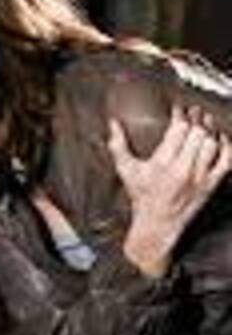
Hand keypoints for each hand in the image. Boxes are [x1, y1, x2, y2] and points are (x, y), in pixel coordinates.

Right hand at [110, 105, 231, 276]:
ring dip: (211, 130)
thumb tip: (113, 124)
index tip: (178, 109)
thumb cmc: (142, 197)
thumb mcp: (125, 170)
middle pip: (198, 134)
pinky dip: (226, 147)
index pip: (178, 130)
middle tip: (194, 112)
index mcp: (162, 164)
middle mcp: (184, 170)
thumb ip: (118, 145)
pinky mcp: (211, 185)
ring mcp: (200, 178)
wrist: (158, 224)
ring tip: (206, 121)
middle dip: (197, 119)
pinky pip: (226, 161)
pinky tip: (220, 139)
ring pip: (212, 145)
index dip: (180, 115)